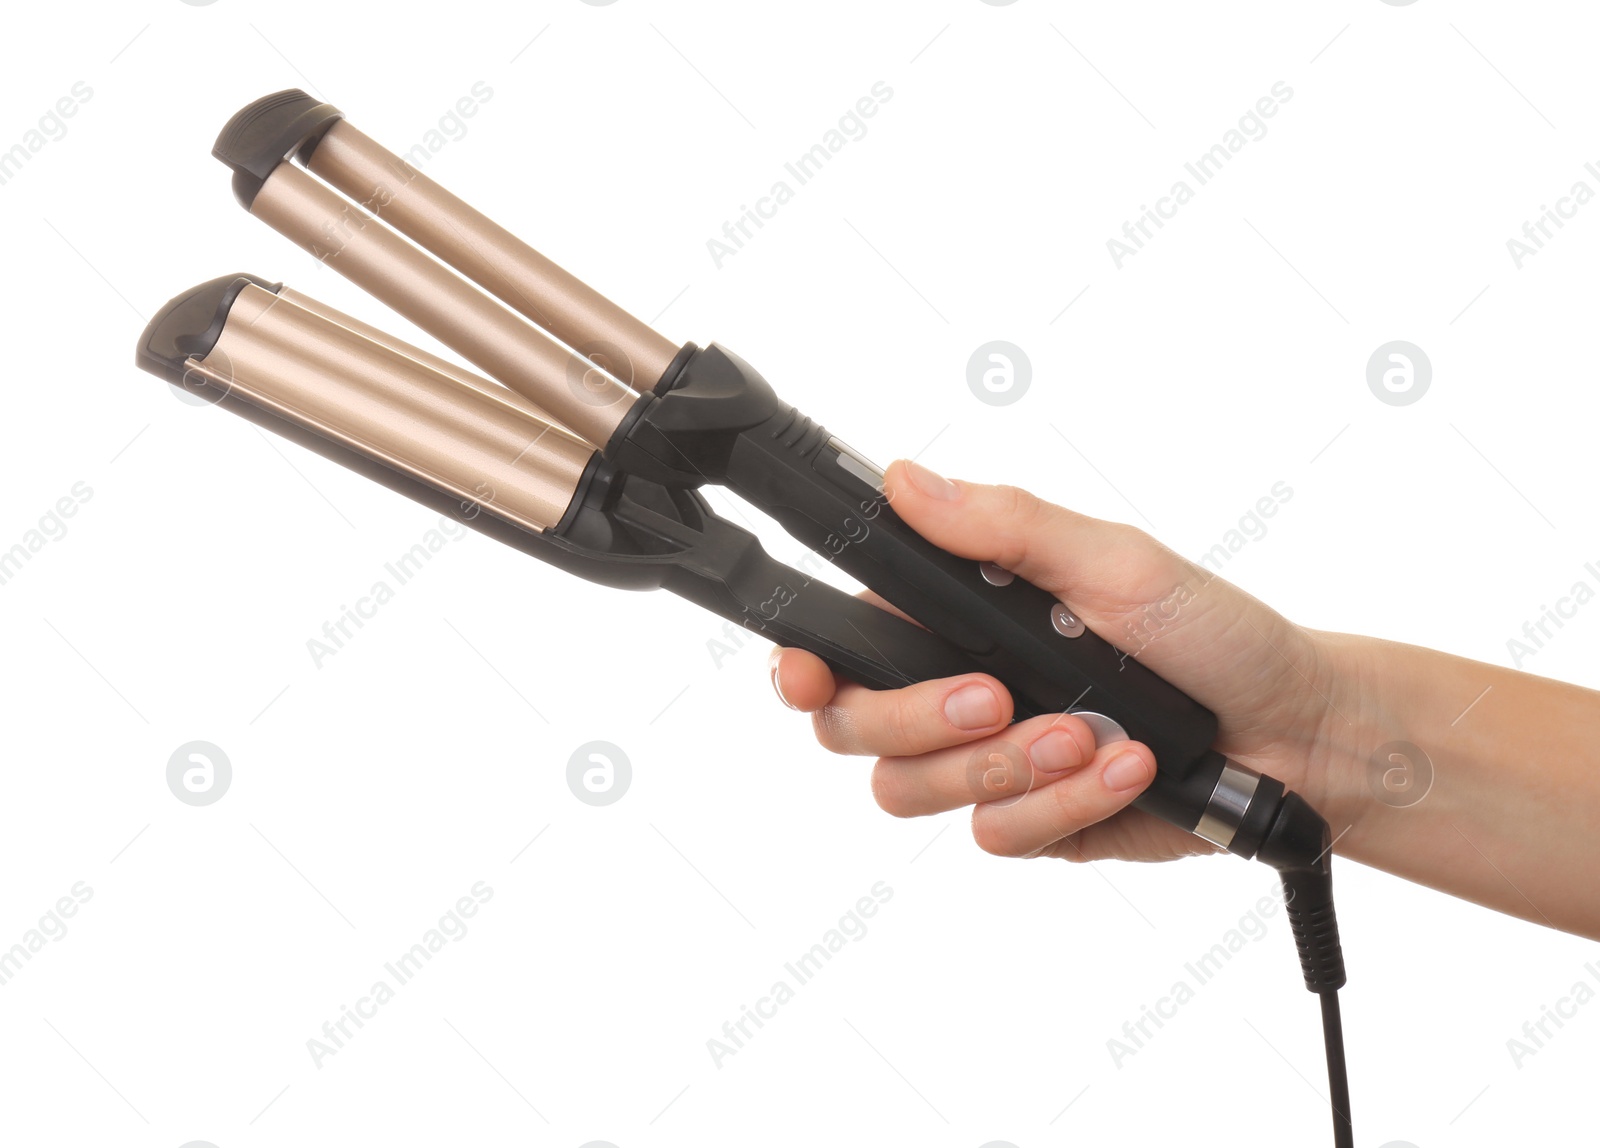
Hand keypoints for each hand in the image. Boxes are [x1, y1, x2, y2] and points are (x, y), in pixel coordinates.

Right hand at [770, 459, 1360, 863]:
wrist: (1295, 733)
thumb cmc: (1213, 633)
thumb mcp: (1114, 561)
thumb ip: (1005, 527)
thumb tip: (905, 479)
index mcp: (958, 617)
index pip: (843, 643)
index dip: (804, 663)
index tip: (808, 673)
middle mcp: (956, 690)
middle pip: (854, 727)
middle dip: (920, 717)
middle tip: (997, 696)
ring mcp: (988, 764)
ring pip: (912, 791)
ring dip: (1004, 765)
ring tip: (1091, 736)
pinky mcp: (1029, 823)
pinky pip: (995, 836)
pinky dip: (1062, 806)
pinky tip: (1125, 770)